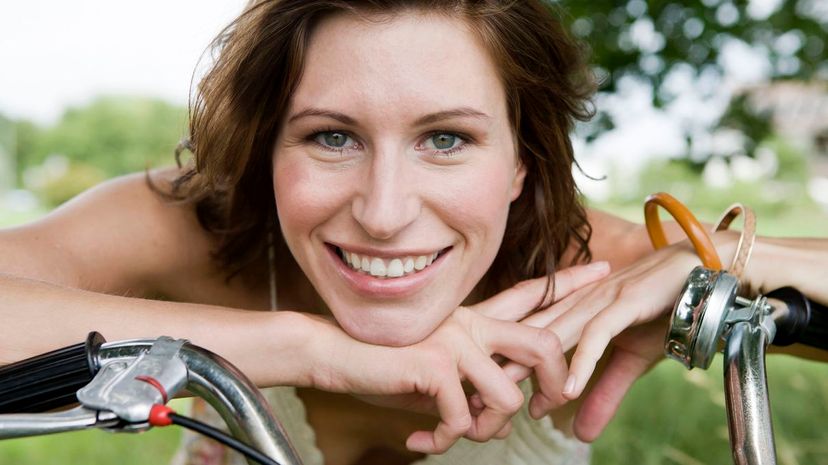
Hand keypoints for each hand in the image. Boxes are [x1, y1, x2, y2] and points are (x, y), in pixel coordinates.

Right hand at [305, 263, 607, 453]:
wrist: (332, 354)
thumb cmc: (382, 364)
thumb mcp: (435, 372)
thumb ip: (470, 383)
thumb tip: (497, 418)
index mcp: (472, 318)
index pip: (529, 294)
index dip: (569, 283)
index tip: (604, 270)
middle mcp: (470, 323)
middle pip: (543, 342)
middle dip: (558, 381)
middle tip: (551, 407)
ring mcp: (454, 341)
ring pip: (507, 395)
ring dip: (488, 428)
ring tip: (458, 432)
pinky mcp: (435, 364)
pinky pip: (465, 418)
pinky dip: (447, 440)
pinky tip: (422, 439)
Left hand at [498, 243, 702, 439]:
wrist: (700, 274)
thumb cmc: (661, 312)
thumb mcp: (628, 361)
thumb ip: (603, 393)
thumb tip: (581, 435)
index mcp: (572, 310)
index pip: (530, 340)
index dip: (504, 364)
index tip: (480, 395)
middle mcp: (578, 303)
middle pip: (531, 338)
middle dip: (502, 367)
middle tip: (476, 399)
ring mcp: (598, 301)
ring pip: (556, 336)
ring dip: (531, 368)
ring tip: (508, 398)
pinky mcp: (624, 304)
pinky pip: (598, 335)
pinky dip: (582, 361)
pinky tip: (568, 388)